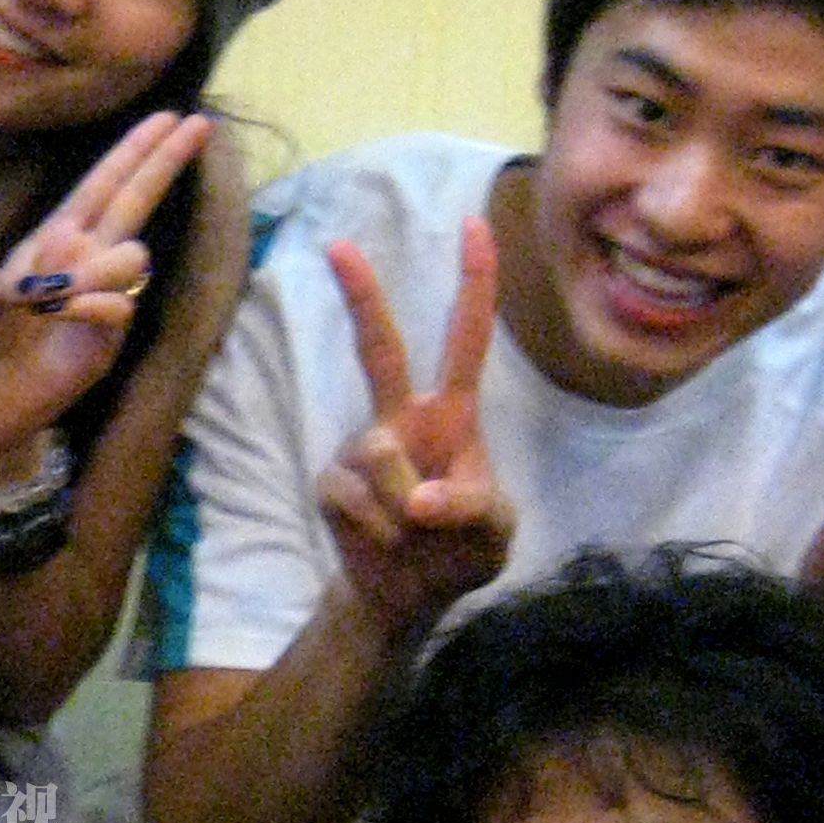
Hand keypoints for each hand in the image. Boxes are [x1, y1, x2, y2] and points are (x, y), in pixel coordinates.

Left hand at [0, 111, 213, 475]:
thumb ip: (11, 272)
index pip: (102, 187)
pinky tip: (61, 313)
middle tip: (197, 124)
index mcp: (53, 244)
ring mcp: (100, 304)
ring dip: (96, 263)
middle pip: (134, 202)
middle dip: (163, 162)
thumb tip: (64, 252)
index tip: (167, 117)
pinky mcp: (105, 343)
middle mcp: (84, 266)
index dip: (133, 153)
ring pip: (133, 254)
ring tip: (52, 294)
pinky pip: (120, 305)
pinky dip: (90, 302)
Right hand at [319, 221, 514, 643]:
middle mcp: (403, 420)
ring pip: (380, 456)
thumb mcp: (492, 536)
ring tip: (417, 537)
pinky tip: (386, 544)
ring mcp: (362, 450)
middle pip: (380, 349)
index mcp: (453, 416)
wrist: (405, 598)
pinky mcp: (331, 483)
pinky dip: (380, 532)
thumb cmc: (459, 552)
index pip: (466, 339)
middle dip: (361, 296)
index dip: (474, 283)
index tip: (473, 224)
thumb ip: (470, 511)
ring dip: (405, 508)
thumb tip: (418, 499)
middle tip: (338, 244)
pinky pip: (354, 499)